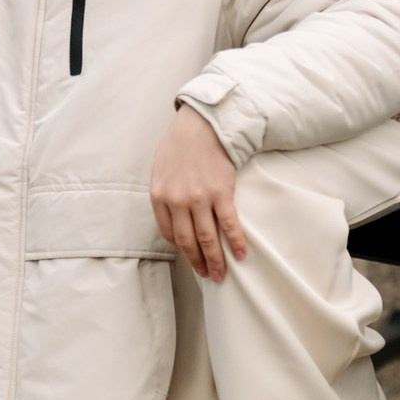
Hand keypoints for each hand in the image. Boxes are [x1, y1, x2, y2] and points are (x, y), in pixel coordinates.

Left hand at [150, 105, 246, 281]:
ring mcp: (200, 198)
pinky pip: (230, 224)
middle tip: (208, 276)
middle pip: (188, 241)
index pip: (168, 233)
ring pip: (208, 238)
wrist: (203, 124)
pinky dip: (236, 242)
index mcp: (159, 196)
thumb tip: (174, 217)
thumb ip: (165, 194)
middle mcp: (178, 201)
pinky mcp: (221, 193)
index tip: (190, 257)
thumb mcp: (161, 169)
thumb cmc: (180, 144)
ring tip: (221, 274)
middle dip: (198, 262)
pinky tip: (240, 254)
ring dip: (216, 260)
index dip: (181, 249)